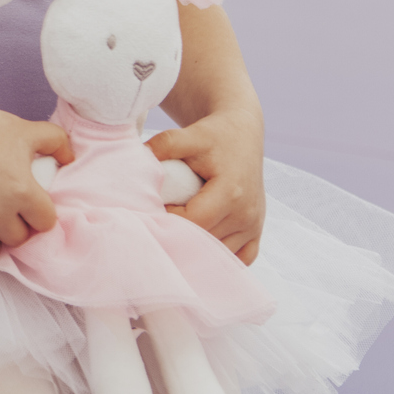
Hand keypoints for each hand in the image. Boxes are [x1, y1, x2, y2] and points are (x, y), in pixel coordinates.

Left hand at [147, 106, 265, 263]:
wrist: (242, 134)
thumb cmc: (213, 135)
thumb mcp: (188, 135)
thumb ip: (163, 145)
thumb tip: (138, 160)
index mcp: (231, 192)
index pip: (194, 222)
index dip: (169, 220)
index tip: (153, 209)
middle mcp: (245, 214)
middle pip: (205, 241)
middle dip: (178, 235)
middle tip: (156, 225)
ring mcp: (253, 226)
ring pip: (219, 254)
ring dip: (195, 248)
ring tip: (174, 232)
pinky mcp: (256, 232)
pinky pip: (239, 259)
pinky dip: (218, 257)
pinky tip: (199, 247)